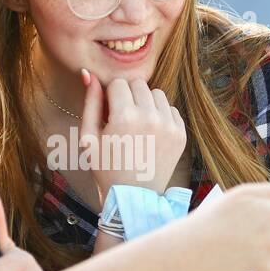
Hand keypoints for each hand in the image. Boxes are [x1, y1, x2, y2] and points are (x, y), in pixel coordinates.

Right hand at [78, 69, 185, 203]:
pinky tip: (150, 132)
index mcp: (124, 116)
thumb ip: (90, 102)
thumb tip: (88, 73)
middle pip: (138, 84)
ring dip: (146, 103)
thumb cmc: (106, 168)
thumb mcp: (89, 137)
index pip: (118, 83)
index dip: (110, 96)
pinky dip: (160, 115)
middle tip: (122, 118)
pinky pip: (170, 108)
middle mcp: (150, 117)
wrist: (133, 197)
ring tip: (137, 124)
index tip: (108, 113)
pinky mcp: (180, 134)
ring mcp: (168, 125)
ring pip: (156, 93)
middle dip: (128, 96)